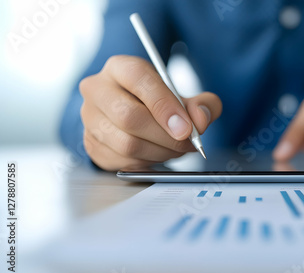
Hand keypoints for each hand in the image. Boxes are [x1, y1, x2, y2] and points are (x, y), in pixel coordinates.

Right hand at [80, 55, 221, 170]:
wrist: (131, 116)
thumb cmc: (157, 103)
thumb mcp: (183, 97)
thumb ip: (201, 104)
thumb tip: (201, 119)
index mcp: (120, 68)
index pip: (139, 79)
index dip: (165, 105)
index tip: (186, 128)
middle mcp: (98, 89)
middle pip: (129, 116)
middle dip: (166, 136)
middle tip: (187, 143)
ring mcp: (90, 118)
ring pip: (127, 143)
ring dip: (160, 152)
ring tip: (175, 149)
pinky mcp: (91, 144)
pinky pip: (123, 161)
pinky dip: (148, 162)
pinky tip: (158, 154)